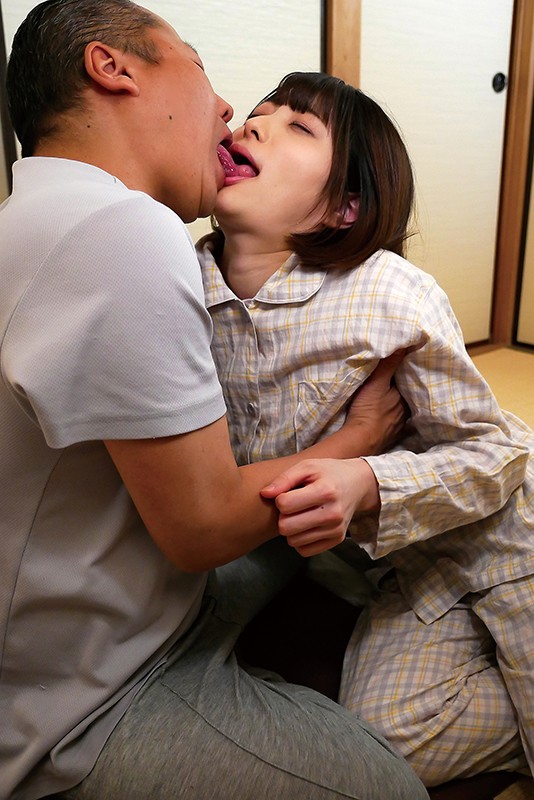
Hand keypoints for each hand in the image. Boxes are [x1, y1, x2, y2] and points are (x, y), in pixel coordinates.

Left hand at [261, 458, 378, 556]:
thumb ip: (284, 479)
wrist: (357, 484)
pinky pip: (304, 551)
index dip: (280, 499)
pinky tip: (307, 526)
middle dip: (283, 517)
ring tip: (301, 514)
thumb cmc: (329, 473)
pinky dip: (300, 540)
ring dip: (291, 529)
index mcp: (325, 491)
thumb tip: (265, 494)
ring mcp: (335, 529)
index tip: (288, 493)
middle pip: (286, 527)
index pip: (285, 505)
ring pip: (293, 541)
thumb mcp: (307, 466)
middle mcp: (333, 513)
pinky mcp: (336, 540)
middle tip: (292, 507)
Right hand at [344, 349, 408, 454]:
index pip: (409, 382)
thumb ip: (388, 364)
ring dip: (396, 403)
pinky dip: (389, 417)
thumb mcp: (376, 382)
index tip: (404, 364)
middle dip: (402, 388)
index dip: (406, 373)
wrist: (359, 441)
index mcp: (406, 399)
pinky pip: (392, 422)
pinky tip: (384, 415)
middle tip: (397, 378)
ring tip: (390, 395)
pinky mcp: (388, 436)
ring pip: (399, 409)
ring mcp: (397, 426)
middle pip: (405, 396)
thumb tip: (404, 343)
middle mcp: (406, 413)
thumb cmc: (369, 411)